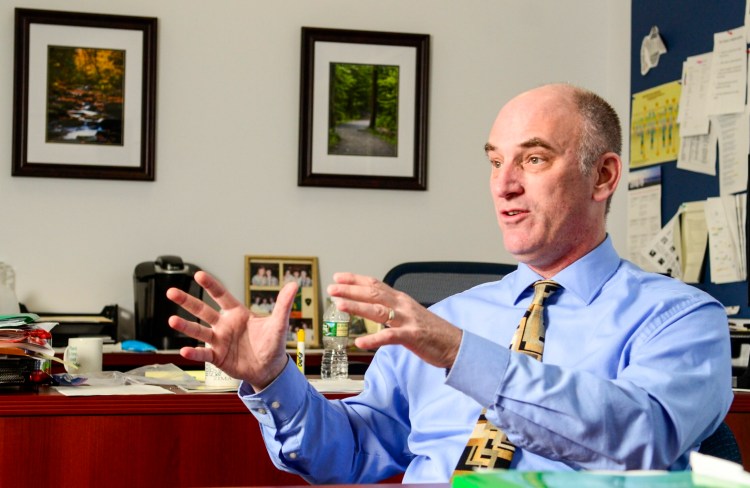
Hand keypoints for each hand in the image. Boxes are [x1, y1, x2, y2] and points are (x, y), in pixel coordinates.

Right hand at [166, 271, 298, 389]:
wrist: (269, 369)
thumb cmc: (273, 344)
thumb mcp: (279, 324)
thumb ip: (283, 304)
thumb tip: (294, 284)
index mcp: (237, 313)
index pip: (221, 295)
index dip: (211, 285)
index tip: (199, 274)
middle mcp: (224, 325)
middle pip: (202, 310)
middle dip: (187, 301)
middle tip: (171, 292)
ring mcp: (219, 341)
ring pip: (199, 331)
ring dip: (185, 326)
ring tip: (171, 320)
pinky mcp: (217, 357)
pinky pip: (203, 354)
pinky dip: (194, 353)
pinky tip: (184, 350)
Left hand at [327, 273, 461, 368]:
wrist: (456, 344)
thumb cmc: (432, 332)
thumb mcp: (410, 315)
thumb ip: (392, 310)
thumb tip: (373, 307)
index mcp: (401, 299)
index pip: (375, 284)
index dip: (356, 279)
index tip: (338, 276)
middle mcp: (403, 305)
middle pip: (373, 293)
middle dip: (351, 290)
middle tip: (331, 289)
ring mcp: (408, 320)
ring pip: (378, 310)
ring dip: (357, 306)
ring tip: (340, 305)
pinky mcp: (412, 336)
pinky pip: (389, 337)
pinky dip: (374, 339)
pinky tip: (359, 342)